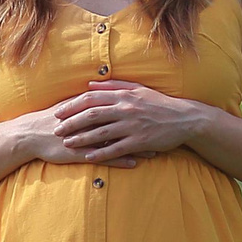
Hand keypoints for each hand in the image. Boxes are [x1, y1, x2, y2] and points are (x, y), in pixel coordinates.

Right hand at [8, 107, 148, 168]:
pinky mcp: (79, 152)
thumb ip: (88, 101)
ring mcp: (85, 137)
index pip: (117, 106)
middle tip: (161, 132)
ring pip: (116, 141)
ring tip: (154, 150)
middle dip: (142, 128)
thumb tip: (103, 93)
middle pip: (122, 122)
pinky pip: (103, 157)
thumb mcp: (71, 106)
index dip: (137, 110)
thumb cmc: (51, 120)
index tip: (155, 113)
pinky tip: (134, 163)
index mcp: (89, 107)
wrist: (29, 134)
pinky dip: (119, 159)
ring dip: (136, 146)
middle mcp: (89, 120)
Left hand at [47, 80, 209, 164]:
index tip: (58, 112)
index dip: (72, 106)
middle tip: (56, 130)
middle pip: (91, 115)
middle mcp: (126, 109)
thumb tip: (90, 84)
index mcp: (124, 95)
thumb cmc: (160, 103)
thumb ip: (113, 86)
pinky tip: (88, 157)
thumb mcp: (138, 89)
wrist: (185, 119)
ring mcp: (132, 126)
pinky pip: (115, 148)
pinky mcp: (139, 141)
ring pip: (100, 132)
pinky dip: (100, 153)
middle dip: (71, 123)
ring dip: (81, 138)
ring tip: (67, 143)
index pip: (91, 99)